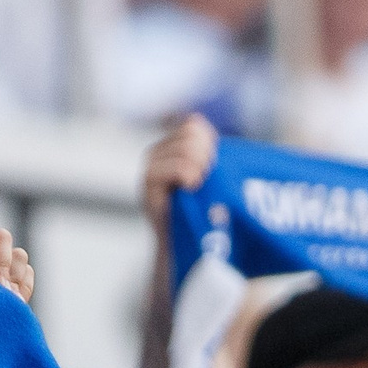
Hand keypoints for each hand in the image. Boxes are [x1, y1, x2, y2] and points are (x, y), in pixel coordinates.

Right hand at [142, 112, 218, 226]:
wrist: (180, 242)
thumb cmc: (198, 211)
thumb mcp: (209, 179)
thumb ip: (210, 158)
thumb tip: (218, 144)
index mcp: (172, 146)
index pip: (193, 125)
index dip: (208, 142)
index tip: (212, 166)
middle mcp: (158, 151)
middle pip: (191, 133)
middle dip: (206, 155)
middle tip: (205, 180)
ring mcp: (151, 164)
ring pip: (186, 148)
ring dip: (200, 168)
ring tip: (198, 186)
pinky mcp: (149, 180)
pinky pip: (178, 167)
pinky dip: (190, 176)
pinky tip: (191, 188)